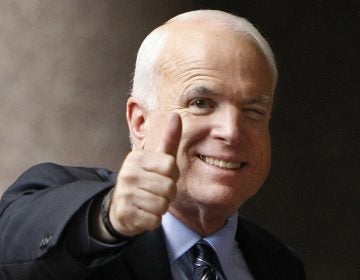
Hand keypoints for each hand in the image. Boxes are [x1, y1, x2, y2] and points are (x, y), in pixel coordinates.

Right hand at [108, 112, 181, 236]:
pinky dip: (153, 219)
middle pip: (169, 186)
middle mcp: (128, 173)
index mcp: (137, 157)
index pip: (170, 165)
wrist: (120, 206)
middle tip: (155, 191)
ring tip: (149, 201)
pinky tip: (143, 212)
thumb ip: (169, 139)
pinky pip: (154, 219)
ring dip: (161, 207)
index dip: (172, 174)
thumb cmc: (145, 179)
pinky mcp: (125, 213)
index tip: (162, 175)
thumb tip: (176, 114)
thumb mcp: (156, 158)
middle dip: (168, 193)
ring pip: (162, 204)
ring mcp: (125, 193)